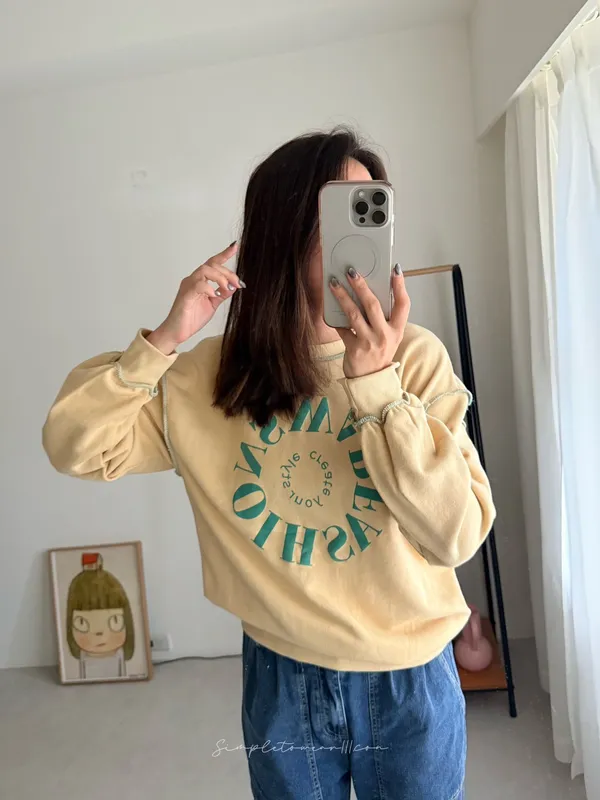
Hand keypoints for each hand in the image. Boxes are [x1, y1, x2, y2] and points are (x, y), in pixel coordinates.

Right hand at [147, 243, 241, 354]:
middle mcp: (193, 280)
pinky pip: (198, 285)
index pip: (212, 263)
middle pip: (212, 265)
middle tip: (238, 283)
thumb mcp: (213, 304)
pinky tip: (215, 295)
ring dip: (220, 278)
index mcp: (200, 281)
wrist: (177, 332)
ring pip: (205, 270)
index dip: (224, 254)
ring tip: (227, 288)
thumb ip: (222, 294)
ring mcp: (188, 286)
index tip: (235, 247)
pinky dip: (209, 288)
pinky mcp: (186, 295)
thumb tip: (234, 286)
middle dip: (228, 272)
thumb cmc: (191, 318)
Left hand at [329, 264, 409, 378]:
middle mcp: (385, 335)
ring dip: (343, 296)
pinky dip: (334, 319)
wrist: (371, 381)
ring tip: (334, 283)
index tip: (395, 269)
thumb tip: (367, 292)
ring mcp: (370, 342)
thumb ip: (383, 318)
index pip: (403, 304)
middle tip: (351, 271)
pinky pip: (342, 329)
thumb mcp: (388, 337)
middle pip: (373, 305)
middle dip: (361, 286)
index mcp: (397, 330)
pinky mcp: (354, 349)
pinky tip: (327, 309)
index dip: (400, 286)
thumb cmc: (378, 354)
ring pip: (354, 314)